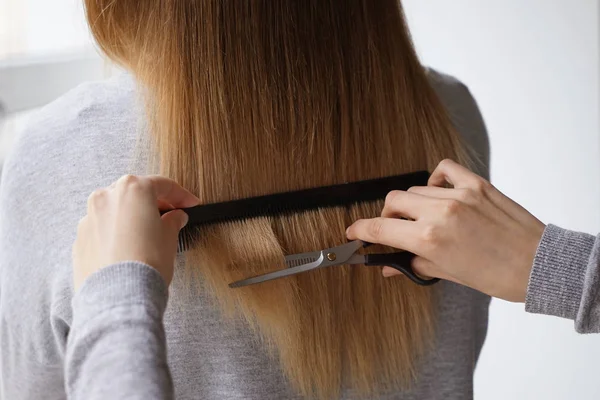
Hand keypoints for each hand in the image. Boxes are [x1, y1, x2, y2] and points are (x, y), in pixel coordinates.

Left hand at [73, 175, 199, 291]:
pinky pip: (102, 229)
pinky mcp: (80, 239)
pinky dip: (116, 233)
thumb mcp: (170, 237)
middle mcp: (106, 197)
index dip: (181, 195)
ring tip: (147, 234)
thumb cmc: (146, 263)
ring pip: (115, 210)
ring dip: (132, 217)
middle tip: (171, 216)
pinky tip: (128, 248)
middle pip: (135, 193)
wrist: (119, 296)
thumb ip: (172, 221)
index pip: (163, 185)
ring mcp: (89, 217)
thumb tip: (175, 217)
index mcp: (132, 189)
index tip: (190, 204)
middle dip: (154, 203)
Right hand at [346, 159, 544, 301]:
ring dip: (412, 203)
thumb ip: (414, 264)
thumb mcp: (449, 274)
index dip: (360, 229)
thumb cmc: (497, 276)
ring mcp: (458, 194)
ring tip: (425, 217)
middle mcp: (440, 213)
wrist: (538, 265)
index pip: (380, 228)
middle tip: (396, 228)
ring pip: (416, 189)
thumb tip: (390, 268)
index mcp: (429, 239)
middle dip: (388, 216)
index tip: (353, 231)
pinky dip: (435, 178)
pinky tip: (438, 192)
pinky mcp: (476, 184)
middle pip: (393, 201)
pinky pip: (444, 169)